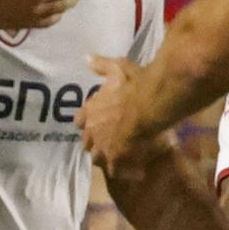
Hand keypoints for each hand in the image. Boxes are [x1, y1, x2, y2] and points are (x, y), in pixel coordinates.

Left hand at [80, 54, 148, 175]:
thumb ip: (101, 65)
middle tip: (109, 142)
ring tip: (121, 158)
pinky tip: (136, 170)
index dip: (87, 123)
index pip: (79, 121)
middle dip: (95, 143)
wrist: (149, 103)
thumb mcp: (117, 68)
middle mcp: (92, 130)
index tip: (94, 123)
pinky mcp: (116, 159)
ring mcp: (102, 146)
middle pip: (86, 143)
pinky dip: (125, 171)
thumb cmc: (134, 84)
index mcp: (90, 111)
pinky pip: (116, 170)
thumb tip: (87, 58)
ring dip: (107, 158)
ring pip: (97, 158)